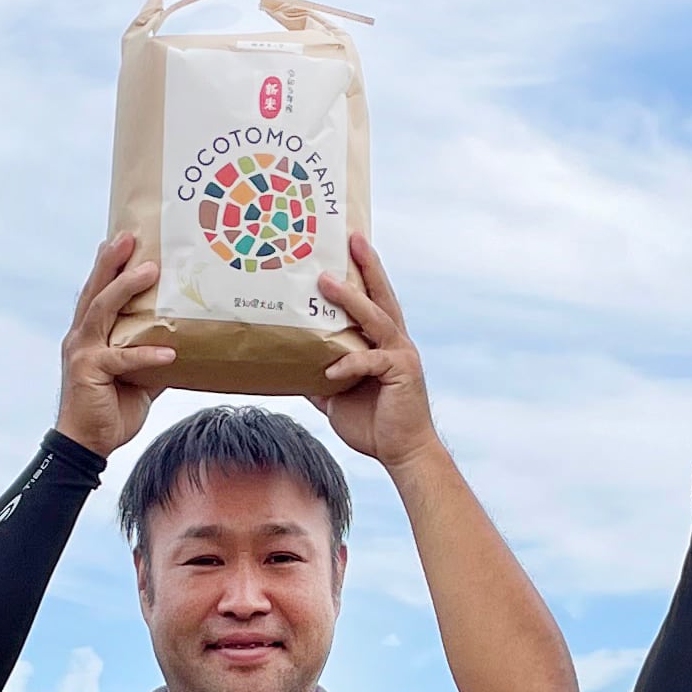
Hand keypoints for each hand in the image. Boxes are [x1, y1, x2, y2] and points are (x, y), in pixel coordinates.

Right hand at [55, 234, 180, 458]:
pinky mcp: (89, 372)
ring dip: (125, 289)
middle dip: (111, 261)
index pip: (97, 292)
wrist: (88, 444)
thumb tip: (184, 343)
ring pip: (102, 311)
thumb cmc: (110, 408)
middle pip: (95, 290)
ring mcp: (82, 352)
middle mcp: (81, 337)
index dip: (108, 265)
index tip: (122, 238)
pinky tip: (169, 351)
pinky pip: (122, 358)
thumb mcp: (138, 377)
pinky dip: (146, 353)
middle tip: (129, 237)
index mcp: (89, 334)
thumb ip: (153, 355)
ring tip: (149, 271)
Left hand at [315, 236, 437, 471]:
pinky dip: (348, 363)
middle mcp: (396, 341)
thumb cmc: (373, 423)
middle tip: (352, 238)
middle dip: (367, 265)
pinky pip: (370, 361)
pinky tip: (329, 371)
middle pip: (381, 295)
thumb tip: (289, 367)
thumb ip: (318, 376)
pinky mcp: (402, 372)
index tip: (350, 245)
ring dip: (352, 299)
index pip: (373, 299)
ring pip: (375, 318)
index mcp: (383, 342)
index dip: (364, 272)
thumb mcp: (336, 395)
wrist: (402, 453)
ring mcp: (401, 354)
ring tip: (327, 282)